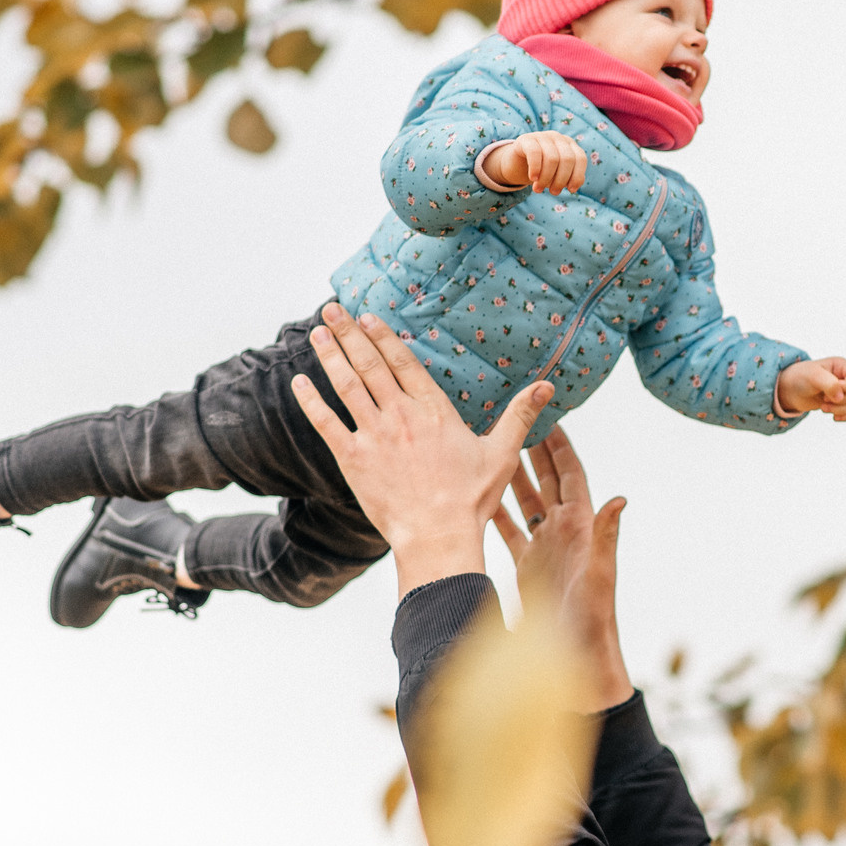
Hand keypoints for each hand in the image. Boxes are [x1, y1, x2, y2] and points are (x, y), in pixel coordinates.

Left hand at [288, 304, 553, 591]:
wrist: (438, 535)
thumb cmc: (471, 498)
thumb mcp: (502, 452)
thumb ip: (520, 415)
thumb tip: (547, 385)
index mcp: (433, 410)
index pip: (403, 362)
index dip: (383, 337)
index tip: (367, 317)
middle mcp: (401, 415)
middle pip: (370, 365)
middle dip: (348, 334)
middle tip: (332, 310)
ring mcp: (374, 435)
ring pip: (346, 386)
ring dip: (330, 357)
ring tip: (317, 333)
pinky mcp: (353, 459)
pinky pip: (326, 423)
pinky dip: (311, 401)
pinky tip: (299, 383)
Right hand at [484, 130, 589, 193]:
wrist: (517, 164)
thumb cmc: (542, 171)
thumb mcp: (557, 175)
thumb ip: (567, 179)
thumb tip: (572, 186)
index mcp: (569, 145)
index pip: (580, 158)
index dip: (577, 175)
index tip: (570, 190)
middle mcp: (558, 138)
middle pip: (567, 159)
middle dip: (561, 179)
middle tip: (553, 192)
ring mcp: (542, 136)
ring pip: (552, 158)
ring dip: (546, 178)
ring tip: (538, 190)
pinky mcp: (526, 139)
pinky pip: (535, 153)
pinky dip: (535, 168)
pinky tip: (532, 178)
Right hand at [490, 430, 633, 712]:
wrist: (578, 662)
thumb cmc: (592, 622)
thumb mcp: (599, 577)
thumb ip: (607, 538)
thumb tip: (621, 499)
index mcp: (583, 528)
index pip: (571, 475)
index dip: (561, 446)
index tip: (548, 415)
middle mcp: (566, 533)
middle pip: (547, 480)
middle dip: (534, 449)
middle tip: (516, 418)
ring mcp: (547, 549)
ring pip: (527, 502)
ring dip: (513, 475)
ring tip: (494, 446)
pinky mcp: (529, 567)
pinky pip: (512, 531)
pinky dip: (499, 511)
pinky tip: (482, 496)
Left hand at [779, 356, 845, 421]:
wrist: (791, 389)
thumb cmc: (800, 377)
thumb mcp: (813, 376)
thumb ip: (829, 384)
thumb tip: (840, 397)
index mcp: (841, 366)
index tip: (828, 391)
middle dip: (842, 401)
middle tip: (824, 400)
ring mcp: (845, 389)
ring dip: (841, 410)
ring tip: (823, 407)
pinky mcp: (842, 401)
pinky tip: (834, 417)